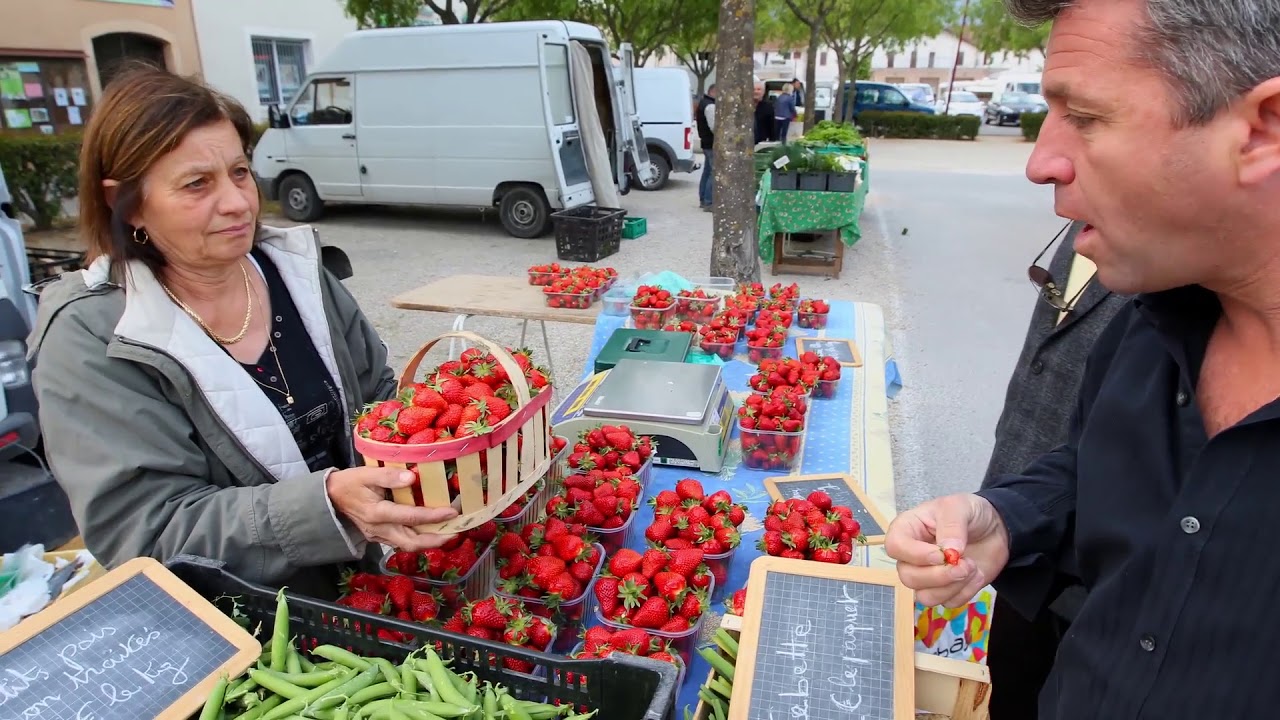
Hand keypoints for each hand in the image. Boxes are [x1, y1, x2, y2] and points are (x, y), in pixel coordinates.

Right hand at [326, 467, 458, 551]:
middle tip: (456, 532)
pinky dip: (417, 540)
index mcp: (377, 513)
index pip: (411, 517)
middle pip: (412, 542)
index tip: (452, 511)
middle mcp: (379, 529)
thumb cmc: (349, 483)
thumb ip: (388, 476)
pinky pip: (401, 543)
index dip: (433, 516)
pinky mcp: (378, 537)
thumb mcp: (366, 474)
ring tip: (447, 533)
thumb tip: (412, 478)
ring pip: (407, 545)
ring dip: (428, 542)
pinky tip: (429, 532)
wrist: (328, 499)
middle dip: (436, 540)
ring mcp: (378, 536)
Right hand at [885, 493, 1010, 607]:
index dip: (916, 555)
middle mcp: (911, 556)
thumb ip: (952, 526)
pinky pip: (948, 603)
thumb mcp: (959, 507)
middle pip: (908, 577)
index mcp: (907, 530)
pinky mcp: (946, 590)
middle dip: (939, 576)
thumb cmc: (969, 513)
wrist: (995, 529)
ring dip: (953, 587)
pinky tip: (976, 574)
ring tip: (972, 568)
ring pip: (925, 596)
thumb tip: (949, 553)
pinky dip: (966, 591)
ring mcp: (927, 576)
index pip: (894, 547)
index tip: (941, 554)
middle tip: (965, 564)